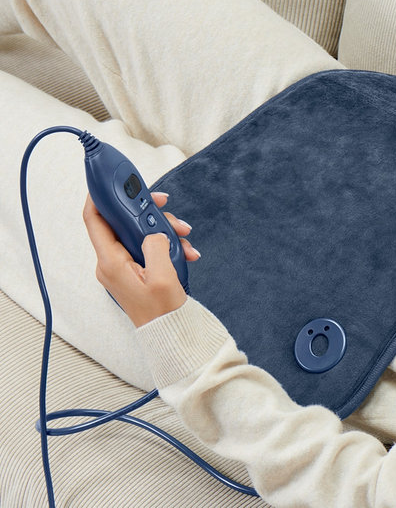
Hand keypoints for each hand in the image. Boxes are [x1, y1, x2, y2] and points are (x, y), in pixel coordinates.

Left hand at [84, 192, 200, 326]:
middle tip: (165, 205)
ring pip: (138, 231)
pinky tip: (185, 251)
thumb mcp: (163, 275)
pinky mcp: (134, 269)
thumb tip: (153, 231)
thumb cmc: (162, 310)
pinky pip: (147, 245)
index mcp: (111, 262)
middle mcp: (111, 262)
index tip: (111, 179)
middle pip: (122, 221)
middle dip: (146, 211)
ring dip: (163, 228)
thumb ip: (155, 244)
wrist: (169, 331)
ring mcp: (122, 265)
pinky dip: (166, 243)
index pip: (95, 219)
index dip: (99, 195)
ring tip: (184, 236)